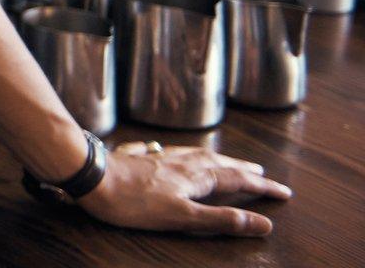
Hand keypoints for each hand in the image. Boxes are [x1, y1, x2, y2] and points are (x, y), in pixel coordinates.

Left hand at [77, 140, 292, 236]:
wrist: (90, 176)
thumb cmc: (134, 202)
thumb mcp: (184, 217)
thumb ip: (222, 220)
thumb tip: (263, 224)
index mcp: (196, 177)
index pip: (238, 181)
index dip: (262, 186)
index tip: (284, 191)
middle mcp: (180, 162)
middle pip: (218, 163)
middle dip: (242, 169)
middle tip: (260, 171)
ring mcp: (157, 157)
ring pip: (193, 154)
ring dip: (214, 158)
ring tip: (224, 159)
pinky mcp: (135, 157)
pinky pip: (161, 151)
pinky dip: (174, 151)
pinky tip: (163, 150)